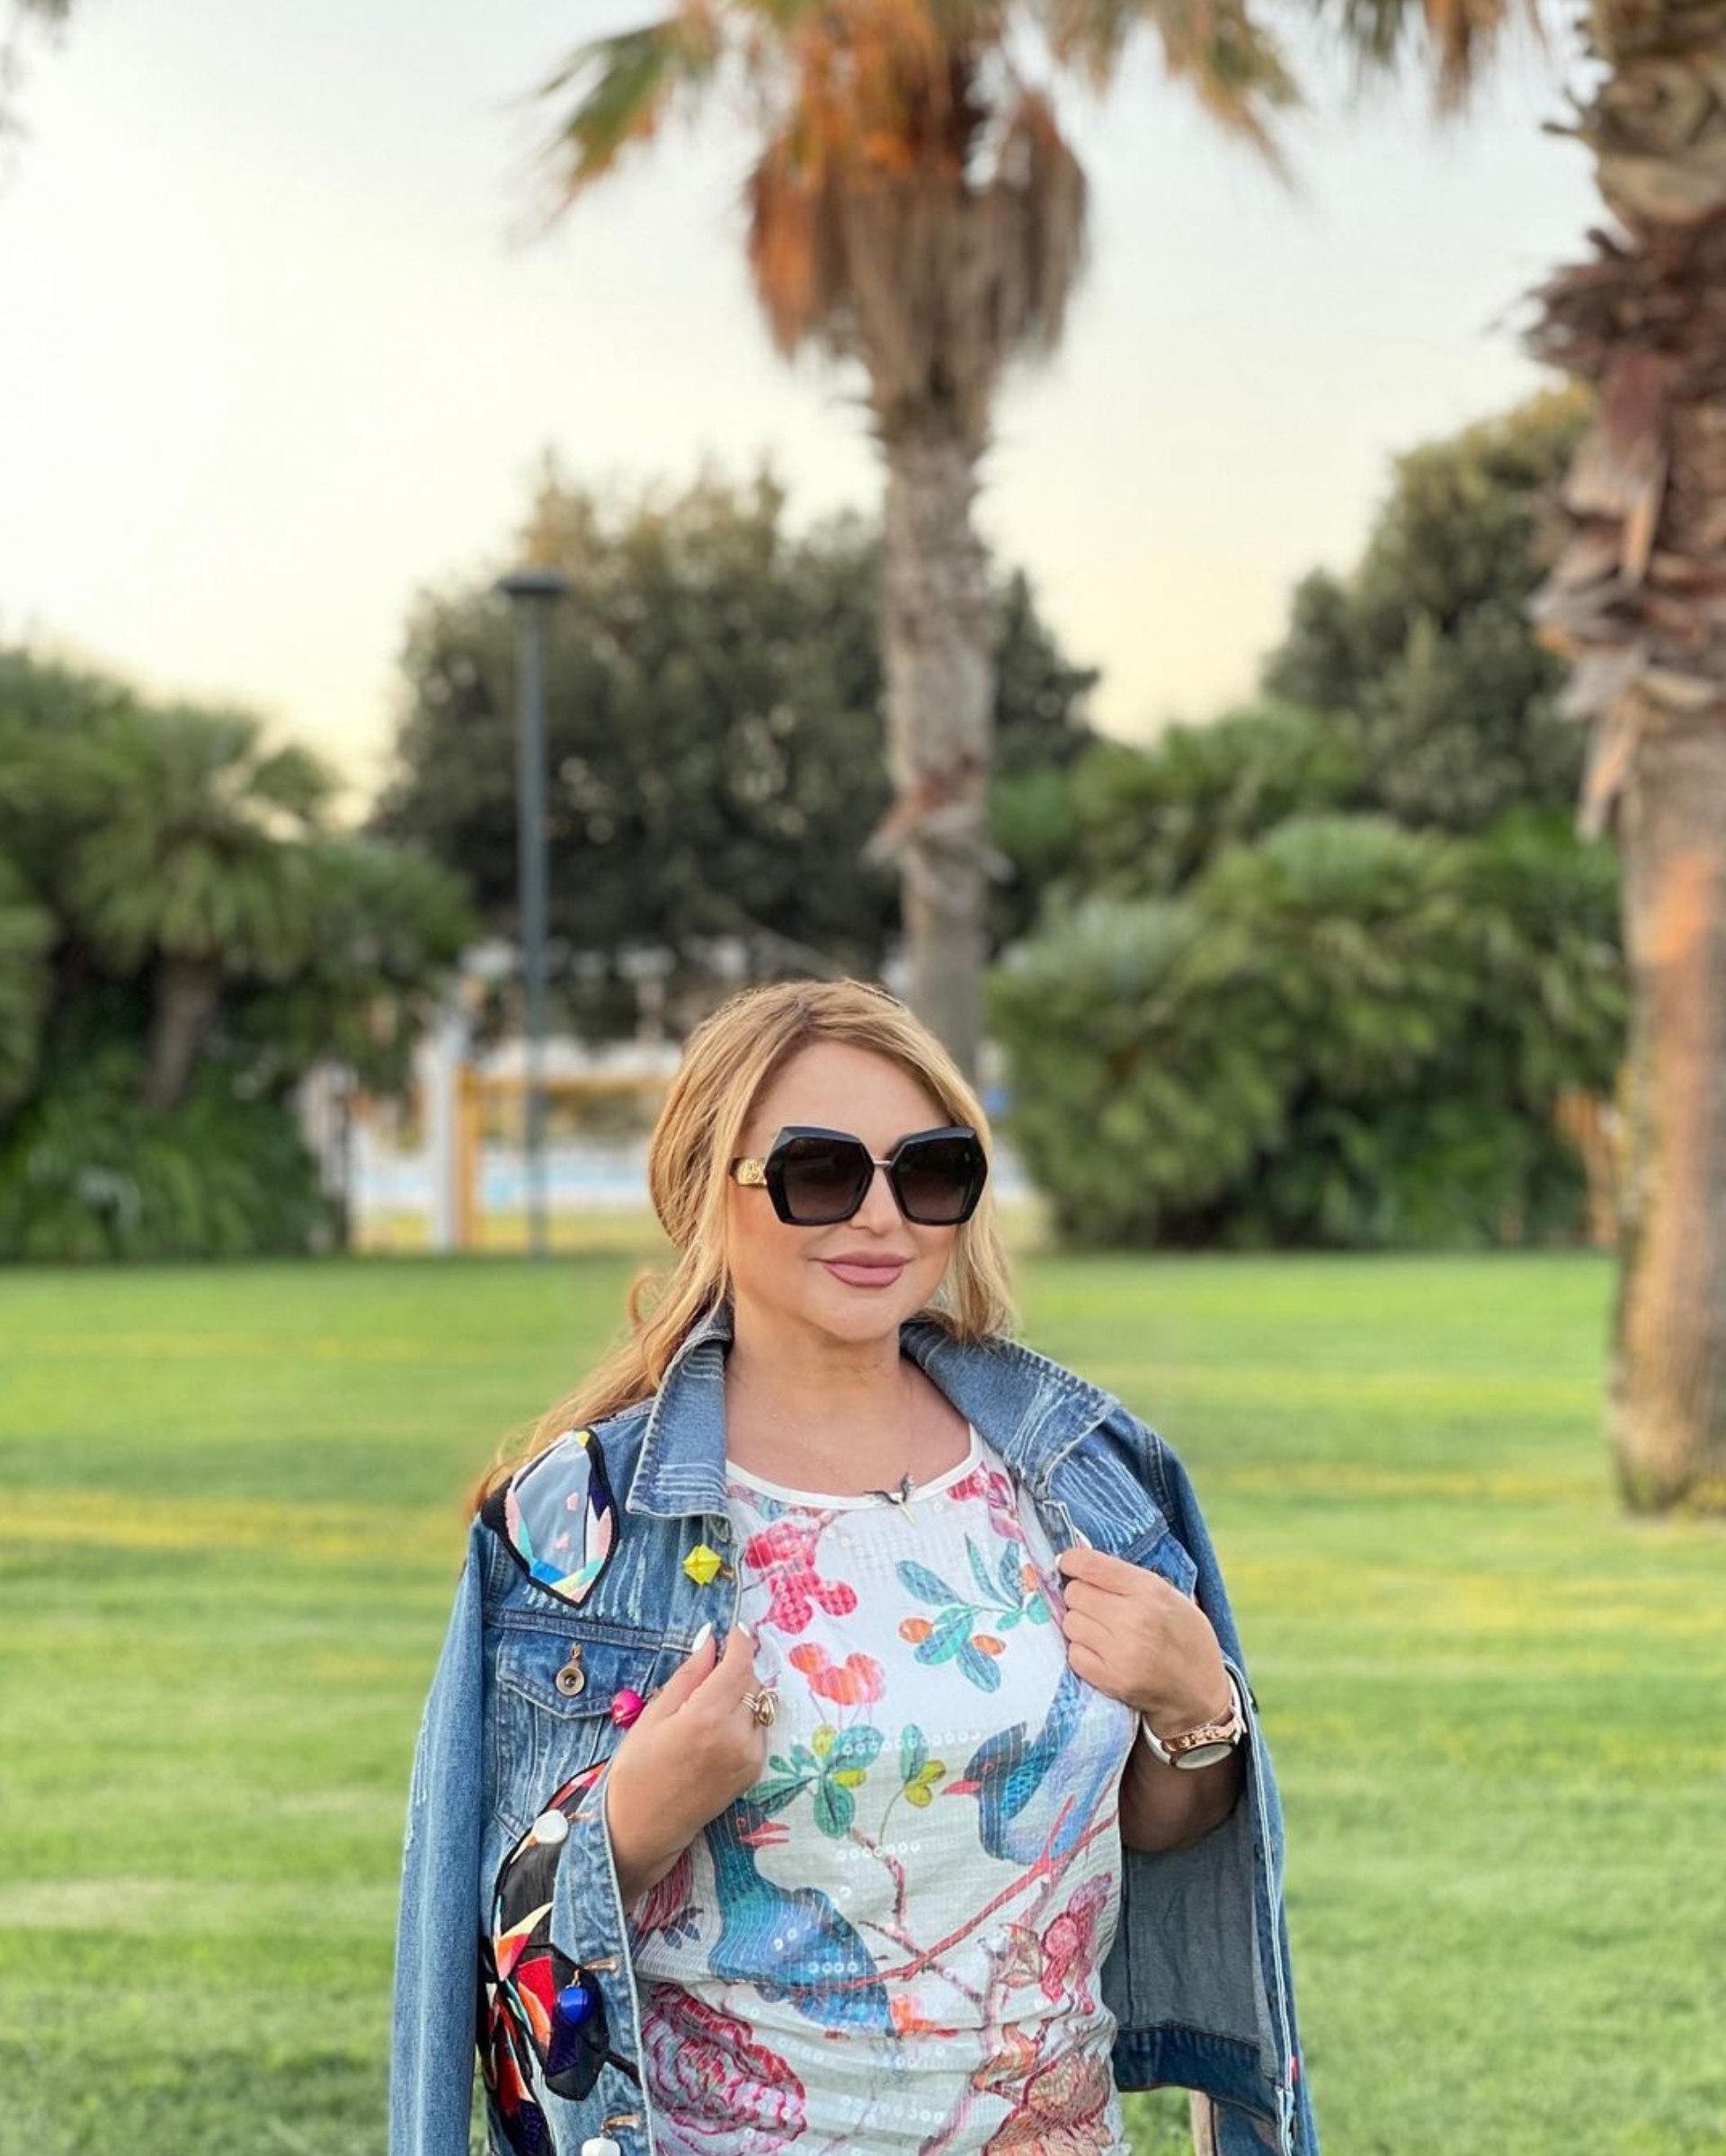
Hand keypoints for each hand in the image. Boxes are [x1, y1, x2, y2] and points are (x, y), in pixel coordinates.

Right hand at [603, 1621, 769, 1906]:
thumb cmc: (637, 1770)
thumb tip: (711, 1640)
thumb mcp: (653, 1715)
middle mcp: (736, 1737)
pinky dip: (745, 1719)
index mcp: (706, 1719)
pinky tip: (717, 1731)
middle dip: (736, 1669)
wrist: (643, 1830)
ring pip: (759, 1703)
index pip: (741, 1664)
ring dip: (742, 1694)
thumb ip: (689, 1676)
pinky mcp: (754, 1771)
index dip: (740, 1641)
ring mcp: (749, 1757)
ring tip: (709, 1707)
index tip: (734, 1630)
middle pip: (752, 1680)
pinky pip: (759, 1728)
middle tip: (708, 1675)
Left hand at [1054, 1544, 1230, 1733]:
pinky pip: (1074, 1654)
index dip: (1071, 1561)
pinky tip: (1101, 1652)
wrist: (1201, 1691)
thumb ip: (1128, 1579)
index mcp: (1149, 1590)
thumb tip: (1080, 1563)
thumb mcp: (1170, 1595)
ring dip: (1080, 1624)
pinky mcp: (1111, 1680)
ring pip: (1070, 1623)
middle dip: (1080, 1596)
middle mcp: (1133, 1618)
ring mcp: (1121, 1652)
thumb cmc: (1186, 1636)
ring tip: (1101, 1631)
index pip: (1089, 1565)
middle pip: (1075, 1593)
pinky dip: (1082, 1651)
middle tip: (1096, 1605)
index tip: (1068, 1565)